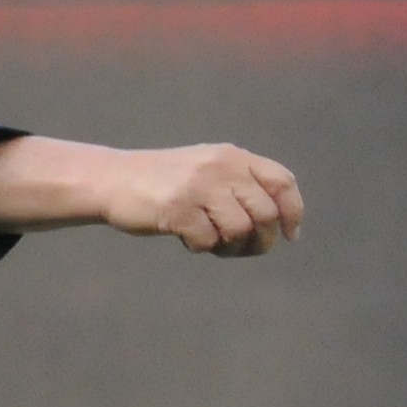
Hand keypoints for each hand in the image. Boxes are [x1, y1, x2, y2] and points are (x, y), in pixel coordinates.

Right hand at [98, 142, 303, 255]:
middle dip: (261, 241)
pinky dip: (200, 247)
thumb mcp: (208, 170)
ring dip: (229, 247)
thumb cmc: (166, 183)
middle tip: (241, 249)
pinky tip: (185, 237)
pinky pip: (208, 241)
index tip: (289, 235)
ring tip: (210, 242)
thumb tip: (280, 225)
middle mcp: (221, 166)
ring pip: (240, 230)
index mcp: (233, 156)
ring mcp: (199, 186)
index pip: (282, 182)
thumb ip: (241, 185)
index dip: (293, 212)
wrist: (113, 179)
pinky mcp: (178, 207)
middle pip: (266, 213)